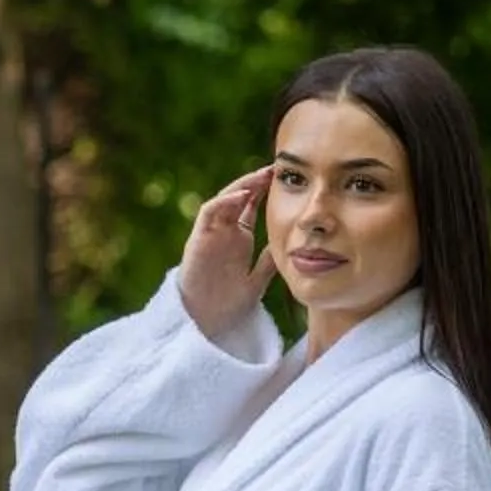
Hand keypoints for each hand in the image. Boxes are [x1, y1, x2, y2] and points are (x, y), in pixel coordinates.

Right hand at [177, 164, 276, 339]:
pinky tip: (243, 195)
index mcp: (239, 238)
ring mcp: (211, 233)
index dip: (265, 191)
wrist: (206, 322)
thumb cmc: (229, 304)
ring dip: (242, 186)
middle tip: (275, 169)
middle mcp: (224, 232)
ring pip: (225, 199)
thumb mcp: (258, 279)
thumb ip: (269, 262)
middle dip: (256, 182)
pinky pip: (210, 212)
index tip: (285, 180)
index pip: (251, 206)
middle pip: (239, 197)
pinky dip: (225, 201)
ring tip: (261, 176)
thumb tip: (291, 247)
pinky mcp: (199, 237)